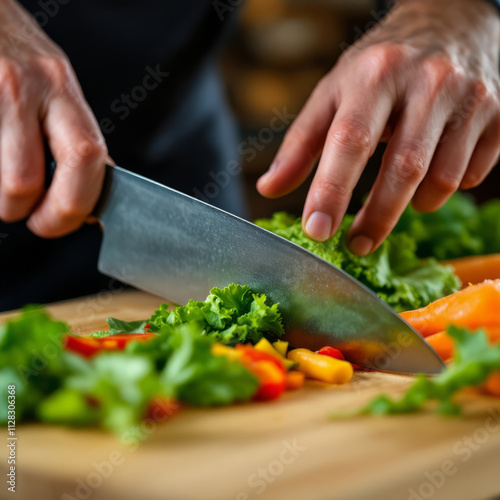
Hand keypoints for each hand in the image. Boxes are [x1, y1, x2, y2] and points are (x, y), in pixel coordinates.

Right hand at [0, 0, 107, 236]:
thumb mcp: (52, 81)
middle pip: (31, 179)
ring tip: (4, 192)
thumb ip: (70, 129)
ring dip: (2, 202)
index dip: (76, 204)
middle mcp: (27, 86)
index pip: (87, 158)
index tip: (63, 221)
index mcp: (61, 87)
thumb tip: (95, 180)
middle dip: (32, 214)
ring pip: (3, 180)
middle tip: (29, 217)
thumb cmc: (8, 47)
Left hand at [257, 0, 499, 254]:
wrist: (451, 20)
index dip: (331, 191)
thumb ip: (301, 143)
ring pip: (442, 180)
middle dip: (377, 218)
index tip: (316, 231)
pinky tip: (431, 172)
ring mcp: (471, 97)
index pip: (350, 141)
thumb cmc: (381, 66)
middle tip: (356, 244)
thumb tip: (269, 188)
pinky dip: (447, 188)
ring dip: (414, 204)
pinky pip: (472, 175)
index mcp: (375, 75)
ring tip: (396, 197)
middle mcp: (427, 82)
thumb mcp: (334, 93)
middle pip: (403, 169)